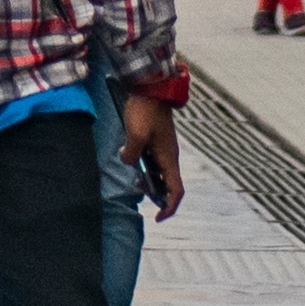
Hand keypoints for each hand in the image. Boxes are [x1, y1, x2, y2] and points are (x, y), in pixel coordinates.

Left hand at [128, 91, 186, 217]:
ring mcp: (164, 148)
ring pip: (160, 173)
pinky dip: (145, 167)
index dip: (169, 207)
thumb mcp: (135, 135)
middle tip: (140, 189)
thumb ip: (131, 154)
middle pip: (168, 185)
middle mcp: (170, 156)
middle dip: (156, 194)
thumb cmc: (145, 111)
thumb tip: (128, 162)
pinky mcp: (157, 141)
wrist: (151, 88)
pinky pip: (153, 161)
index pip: (176, 191)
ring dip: (149, 180)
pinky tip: (131, 159)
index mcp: (169, 159)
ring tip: (135, 176)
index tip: (157, 217)